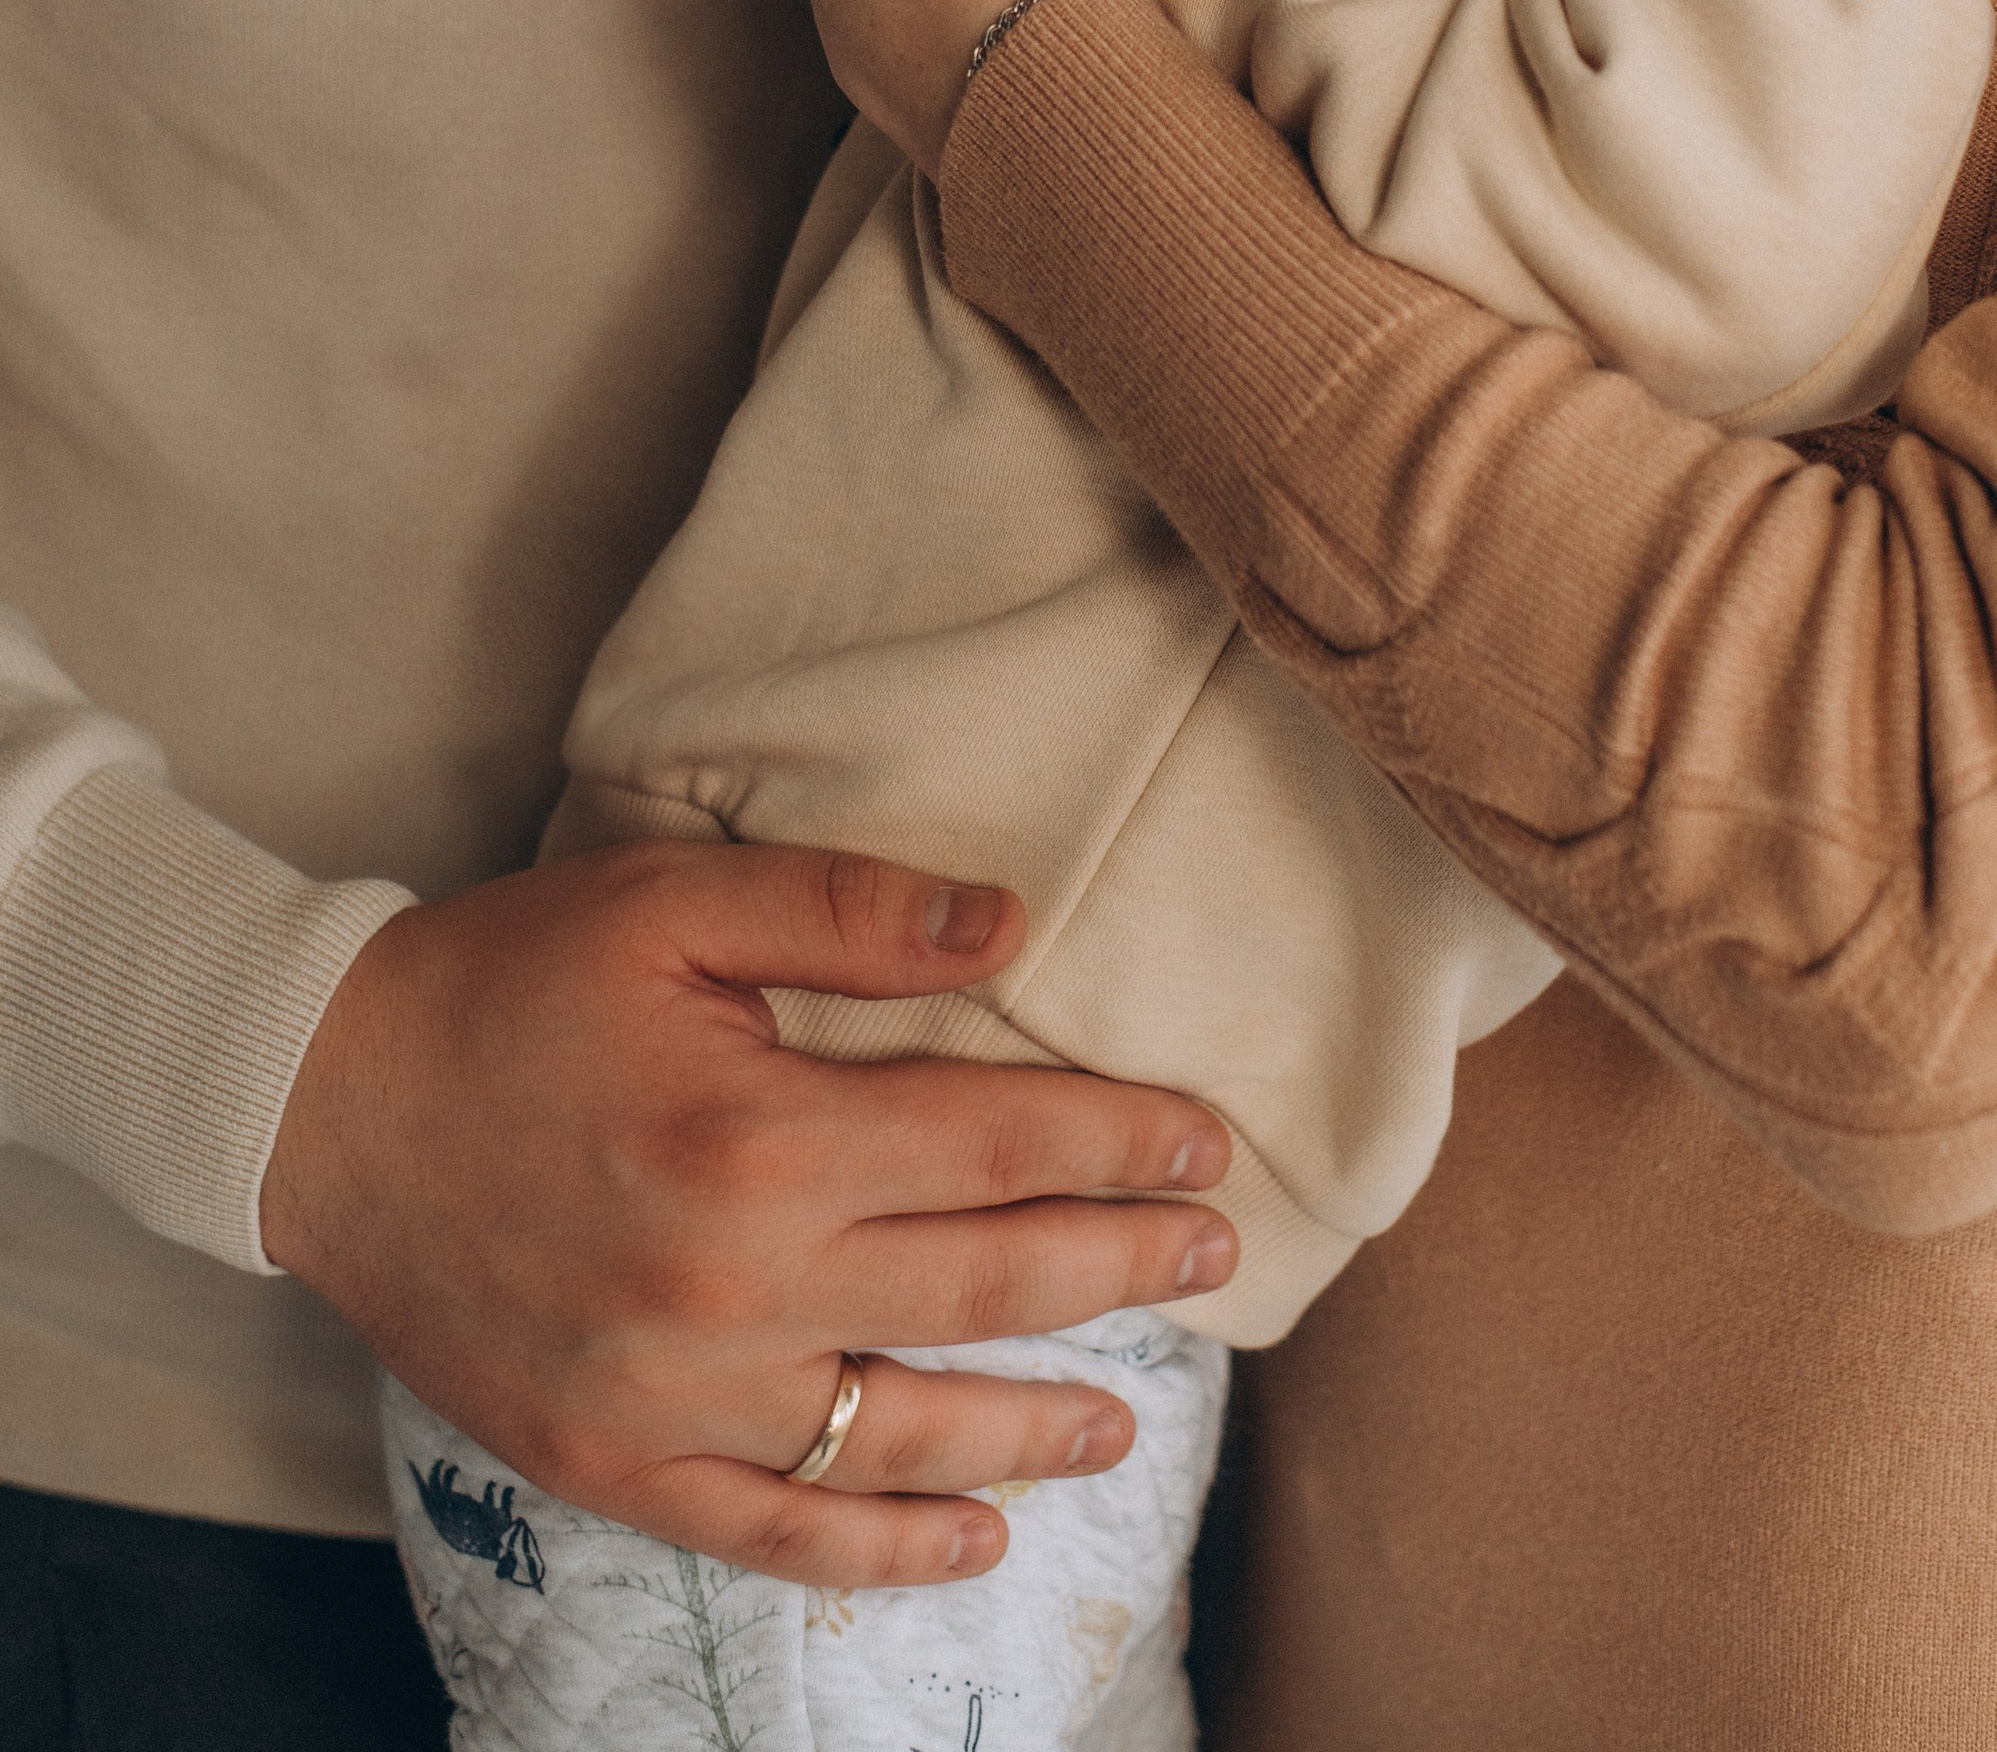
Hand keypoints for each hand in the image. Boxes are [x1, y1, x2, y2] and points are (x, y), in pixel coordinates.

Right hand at [262, 841, 1236, 1587]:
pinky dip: (887, 1553)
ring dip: (1036, 1425)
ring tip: (1134, 1413)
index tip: (1210, 1139)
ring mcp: (675, 1395)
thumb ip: (851, 911)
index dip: (1118, 1139)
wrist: (318, 1101)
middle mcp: (733, 1284)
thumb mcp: (676, 903)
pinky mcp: (615, 1463)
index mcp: (758, 1135)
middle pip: (982, 1286)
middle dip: (1122, 1266)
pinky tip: (976, 1540)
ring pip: (903, 1433)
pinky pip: (779, 1534)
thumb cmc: (508, 980)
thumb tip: (1012, 919)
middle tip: (1219, 1255)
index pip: (995, 1143)